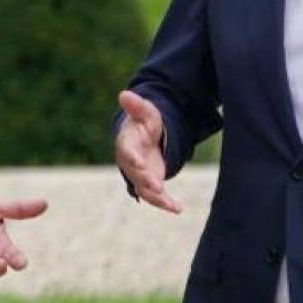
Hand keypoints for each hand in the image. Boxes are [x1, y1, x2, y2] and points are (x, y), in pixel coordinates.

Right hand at [114, 90, 181, 213]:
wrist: (147, 137)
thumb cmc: (144, 123)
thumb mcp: (145, 112)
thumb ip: (136, 106)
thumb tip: (124, 94)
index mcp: (126, 143)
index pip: (126, 151)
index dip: (131, 157)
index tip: (138, 162)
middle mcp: (130, 162)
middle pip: (135, 173)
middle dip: (145, 180)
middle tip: (156, 185)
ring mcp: (139, 175)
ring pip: (144, 189)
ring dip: (155, 196)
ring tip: (168, 203)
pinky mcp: (150, 184)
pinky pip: (156, 196)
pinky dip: (165, 203)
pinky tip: (177, 208)